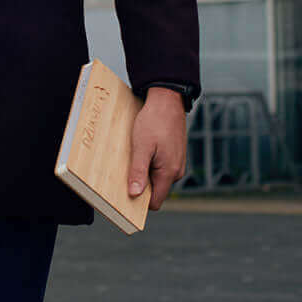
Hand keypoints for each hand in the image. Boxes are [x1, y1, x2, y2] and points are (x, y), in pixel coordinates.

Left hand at [128, 87, 186, 210]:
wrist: (167, 99)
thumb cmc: (155, 120)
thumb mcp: (141, 146)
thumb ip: (138, 171)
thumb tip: (134, 194)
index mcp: (169, 172)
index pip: (155, 202)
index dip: (140, 201)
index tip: (125, 194)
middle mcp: (176, 171)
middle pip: (155, 190)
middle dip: (140, 184)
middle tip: (125, 170)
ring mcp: (176, 162)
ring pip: (157, 176)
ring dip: (144, 170)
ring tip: (134, 154)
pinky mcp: (174, 154)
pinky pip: (160, 166)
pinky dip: (150, 161)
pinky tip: (142, 148)